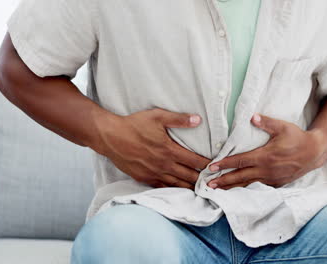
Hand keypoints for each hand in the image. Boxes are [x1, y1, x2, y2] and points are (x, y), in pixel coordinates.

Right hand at [93, 108, 210, 189]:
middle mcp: (163, 165)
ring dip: (190, 187)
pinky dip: (173, 189)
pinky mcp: (144, 178)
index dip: (207, 165)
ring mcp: (153, 173)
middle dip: (202, 180)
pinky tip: (180, 191)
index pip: (195, 161)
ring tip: (201, 190)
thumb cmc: (134, 124)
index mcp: (169, 150)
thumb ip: (179, 119)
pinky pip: (162, 187)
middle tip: (213, 183)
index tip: (216, 167)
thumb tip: (198, 119)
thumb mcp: (157, 116)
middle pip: (189, 176)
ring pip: (177, 184)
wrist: (110, 137)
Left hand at [207, 113, 326, 189]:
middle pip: (239, 177)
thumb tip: (252, 117)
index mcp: (265, 156)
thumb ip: (266, 122)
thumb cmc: (297, 138)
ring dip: (231, 188)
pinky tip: (237, 193)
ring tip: (218, 191)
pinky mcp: (276, 184)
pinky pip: (257, 188)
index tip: (211, 167)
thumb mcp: (283, 127)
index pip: (240, 161)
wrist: (314, 153)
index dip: (224, 164)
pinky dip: (245, 190)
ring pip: (247, 185)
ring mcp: (271, 179)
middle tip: (208, 184)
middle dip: (223, 181)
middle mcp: (266, 170)